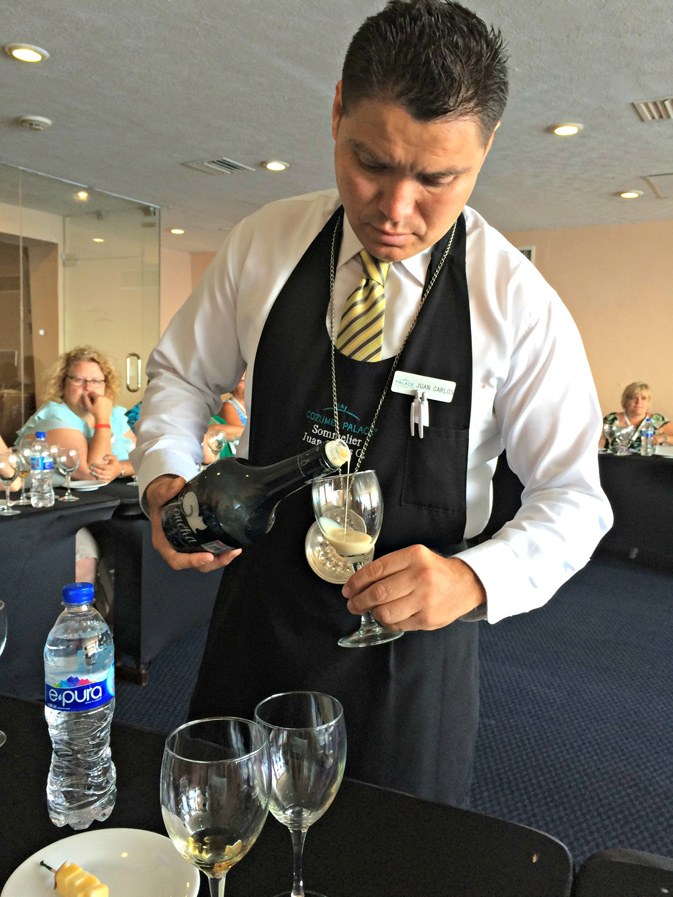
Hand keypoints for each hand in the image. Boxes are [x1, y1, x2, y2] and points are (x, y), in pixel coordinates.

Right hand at [82, 392, 113, 420]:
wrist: (103, 418)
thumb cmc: (95, 413)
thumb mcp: (89, 406)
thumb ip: (86, 400)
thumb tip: (84, 394)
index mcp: (98, 397)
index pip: (92, 393)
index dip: (90, 396)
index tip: (90, 400)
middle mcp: (104, 396)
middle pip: (97, 395)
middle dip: (95, 398)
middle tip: (94, 404)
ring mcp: (108, 399)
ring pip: (102, 397)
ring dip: (99, 399)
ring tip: (98, 406)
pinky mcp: (110, 402)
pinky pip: (106, 400)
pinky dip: (104, 401)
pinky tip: (102, 406)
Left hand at [89, 454, 121, 481]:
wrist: (119, 470)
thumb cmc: (115, 463)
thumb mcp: (114, 458)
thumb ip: (109, 456)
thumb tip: (104, 458)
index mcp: (112, 467)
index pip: (104, 467)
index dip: (98, 466)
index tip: (93, 464)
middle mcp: (111, 473)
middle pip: (102, 472)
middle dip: (95, 470)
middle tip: (90, 468)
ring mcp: (110, 477)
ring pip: (102, 477)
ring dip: (96, 475)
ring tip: (91, 472)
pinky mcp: (108, 480)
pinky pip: (102, 481)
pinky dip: (98, 480)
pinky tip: (94, 477)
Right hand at [146, 474, 242, 572]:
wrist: (166, 497)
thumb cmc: (160, 500)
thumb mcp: (158, 494)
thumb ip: (165, 489)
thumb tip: (179, 483)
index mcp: (164, 543)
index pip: (177, 560)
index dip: (192, 561)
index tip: (207, 557)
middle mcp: (177, 549)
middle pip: (195, 564)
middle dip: (213, 562)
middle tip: (228, 554)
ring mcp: (189, 547)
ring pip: (205, 561)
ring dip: (221, 558)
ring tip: (235, 550)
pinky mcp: (199, 542)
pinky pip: (210, 551)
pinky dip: (222, 551)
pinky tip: (234, 545)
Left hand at [341, 544, 485, 630]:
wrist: (466, 584)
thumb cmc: (434, 570)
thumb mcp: (414, 557)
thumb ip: (390, 566)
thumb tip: (358, 583)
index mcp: (414, 556)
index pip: (376, 570)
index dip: (356, 582)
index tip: (347, 589)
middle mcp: (420, 576)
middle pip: (378, 593)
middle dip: (359, 601)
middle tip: (352, 604)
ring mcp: (425, 599)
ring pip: (385, 612)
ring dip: (372, 613)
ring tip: (371, 610)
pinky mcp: (428, 619)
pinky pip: (397, 624)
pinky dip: (387, 622)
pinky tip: (387, 616)